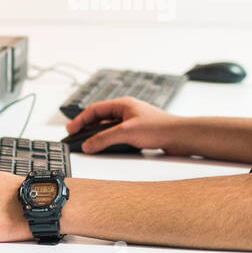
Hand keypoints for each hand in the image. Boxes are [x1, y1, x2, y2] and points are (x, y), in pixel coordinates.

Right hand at [66, 97, 185, 154]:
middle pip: (100, 118)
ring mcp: (133, 122)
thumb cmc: (159, 128)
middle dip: (87, 127)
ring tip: (87, 144)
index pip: (95, 109)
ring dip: (98, 135)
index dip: (80, 120)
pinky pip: (118, 135)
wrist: (180, 136)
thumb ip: (104, 139)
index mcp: (123, 104)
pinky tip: (106, 148)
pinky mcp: (139, 133)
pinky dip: (109, 140)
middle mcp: (127, 111)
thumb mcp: (126, 133)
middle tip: (75, 137)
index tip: (71, 130)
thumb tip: (87, 145)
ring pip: (109, 127)